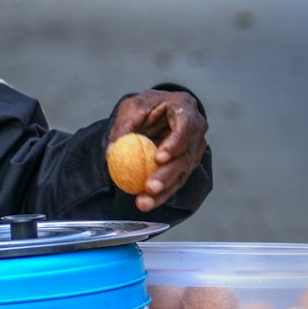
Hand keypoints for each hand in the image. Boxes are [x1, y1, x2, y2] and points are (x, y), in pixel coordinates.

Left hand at [107, 90, 207, 212]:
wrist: (157, 111)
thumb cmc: (146, 106)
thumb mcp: (131, 109)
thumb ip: (122, 129)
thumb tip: (112, 152)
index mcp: (184, 107)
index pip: (186, 125)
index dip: (176, 143)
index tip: (160, 158)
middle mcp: (195, 130)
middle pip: (186, 155)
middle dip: (168, 174)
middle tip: (150, 187)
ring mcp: (194, 149)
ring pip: (181, 173)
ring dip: (163, 191)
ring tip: (144, 202)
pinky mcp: (187, 164)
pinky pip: (175, 182)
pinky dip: (161, 194)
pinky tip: (146, 202)